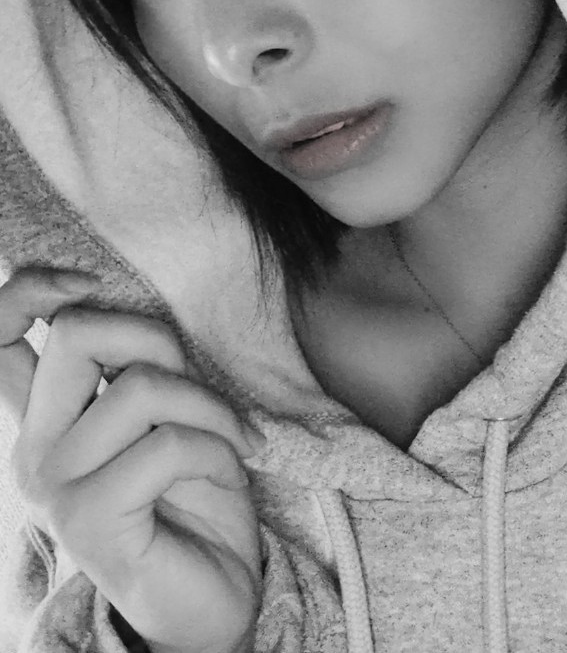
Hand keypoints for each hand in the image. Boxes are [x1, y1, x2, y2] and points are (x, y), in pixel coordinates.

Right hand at [0, 267, 261, 652]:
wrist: (216, 588)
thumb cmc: (195, 493)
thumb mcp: (168, 414)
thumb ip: (132, 367)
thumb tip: (107, 299)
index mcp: (49, 417)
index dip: (29, 289)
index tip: (88, 283)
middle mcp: (36, 447)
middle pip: (74, 333)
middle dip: (155, 338)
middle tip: (194, 385)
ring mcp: (56, 485)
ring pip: (139, 386)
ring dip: (210, 406)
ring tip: (230, 440)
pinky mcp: (90, 519)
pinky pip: (167, 444)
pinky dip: (220, 447)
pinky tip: (232, 472)